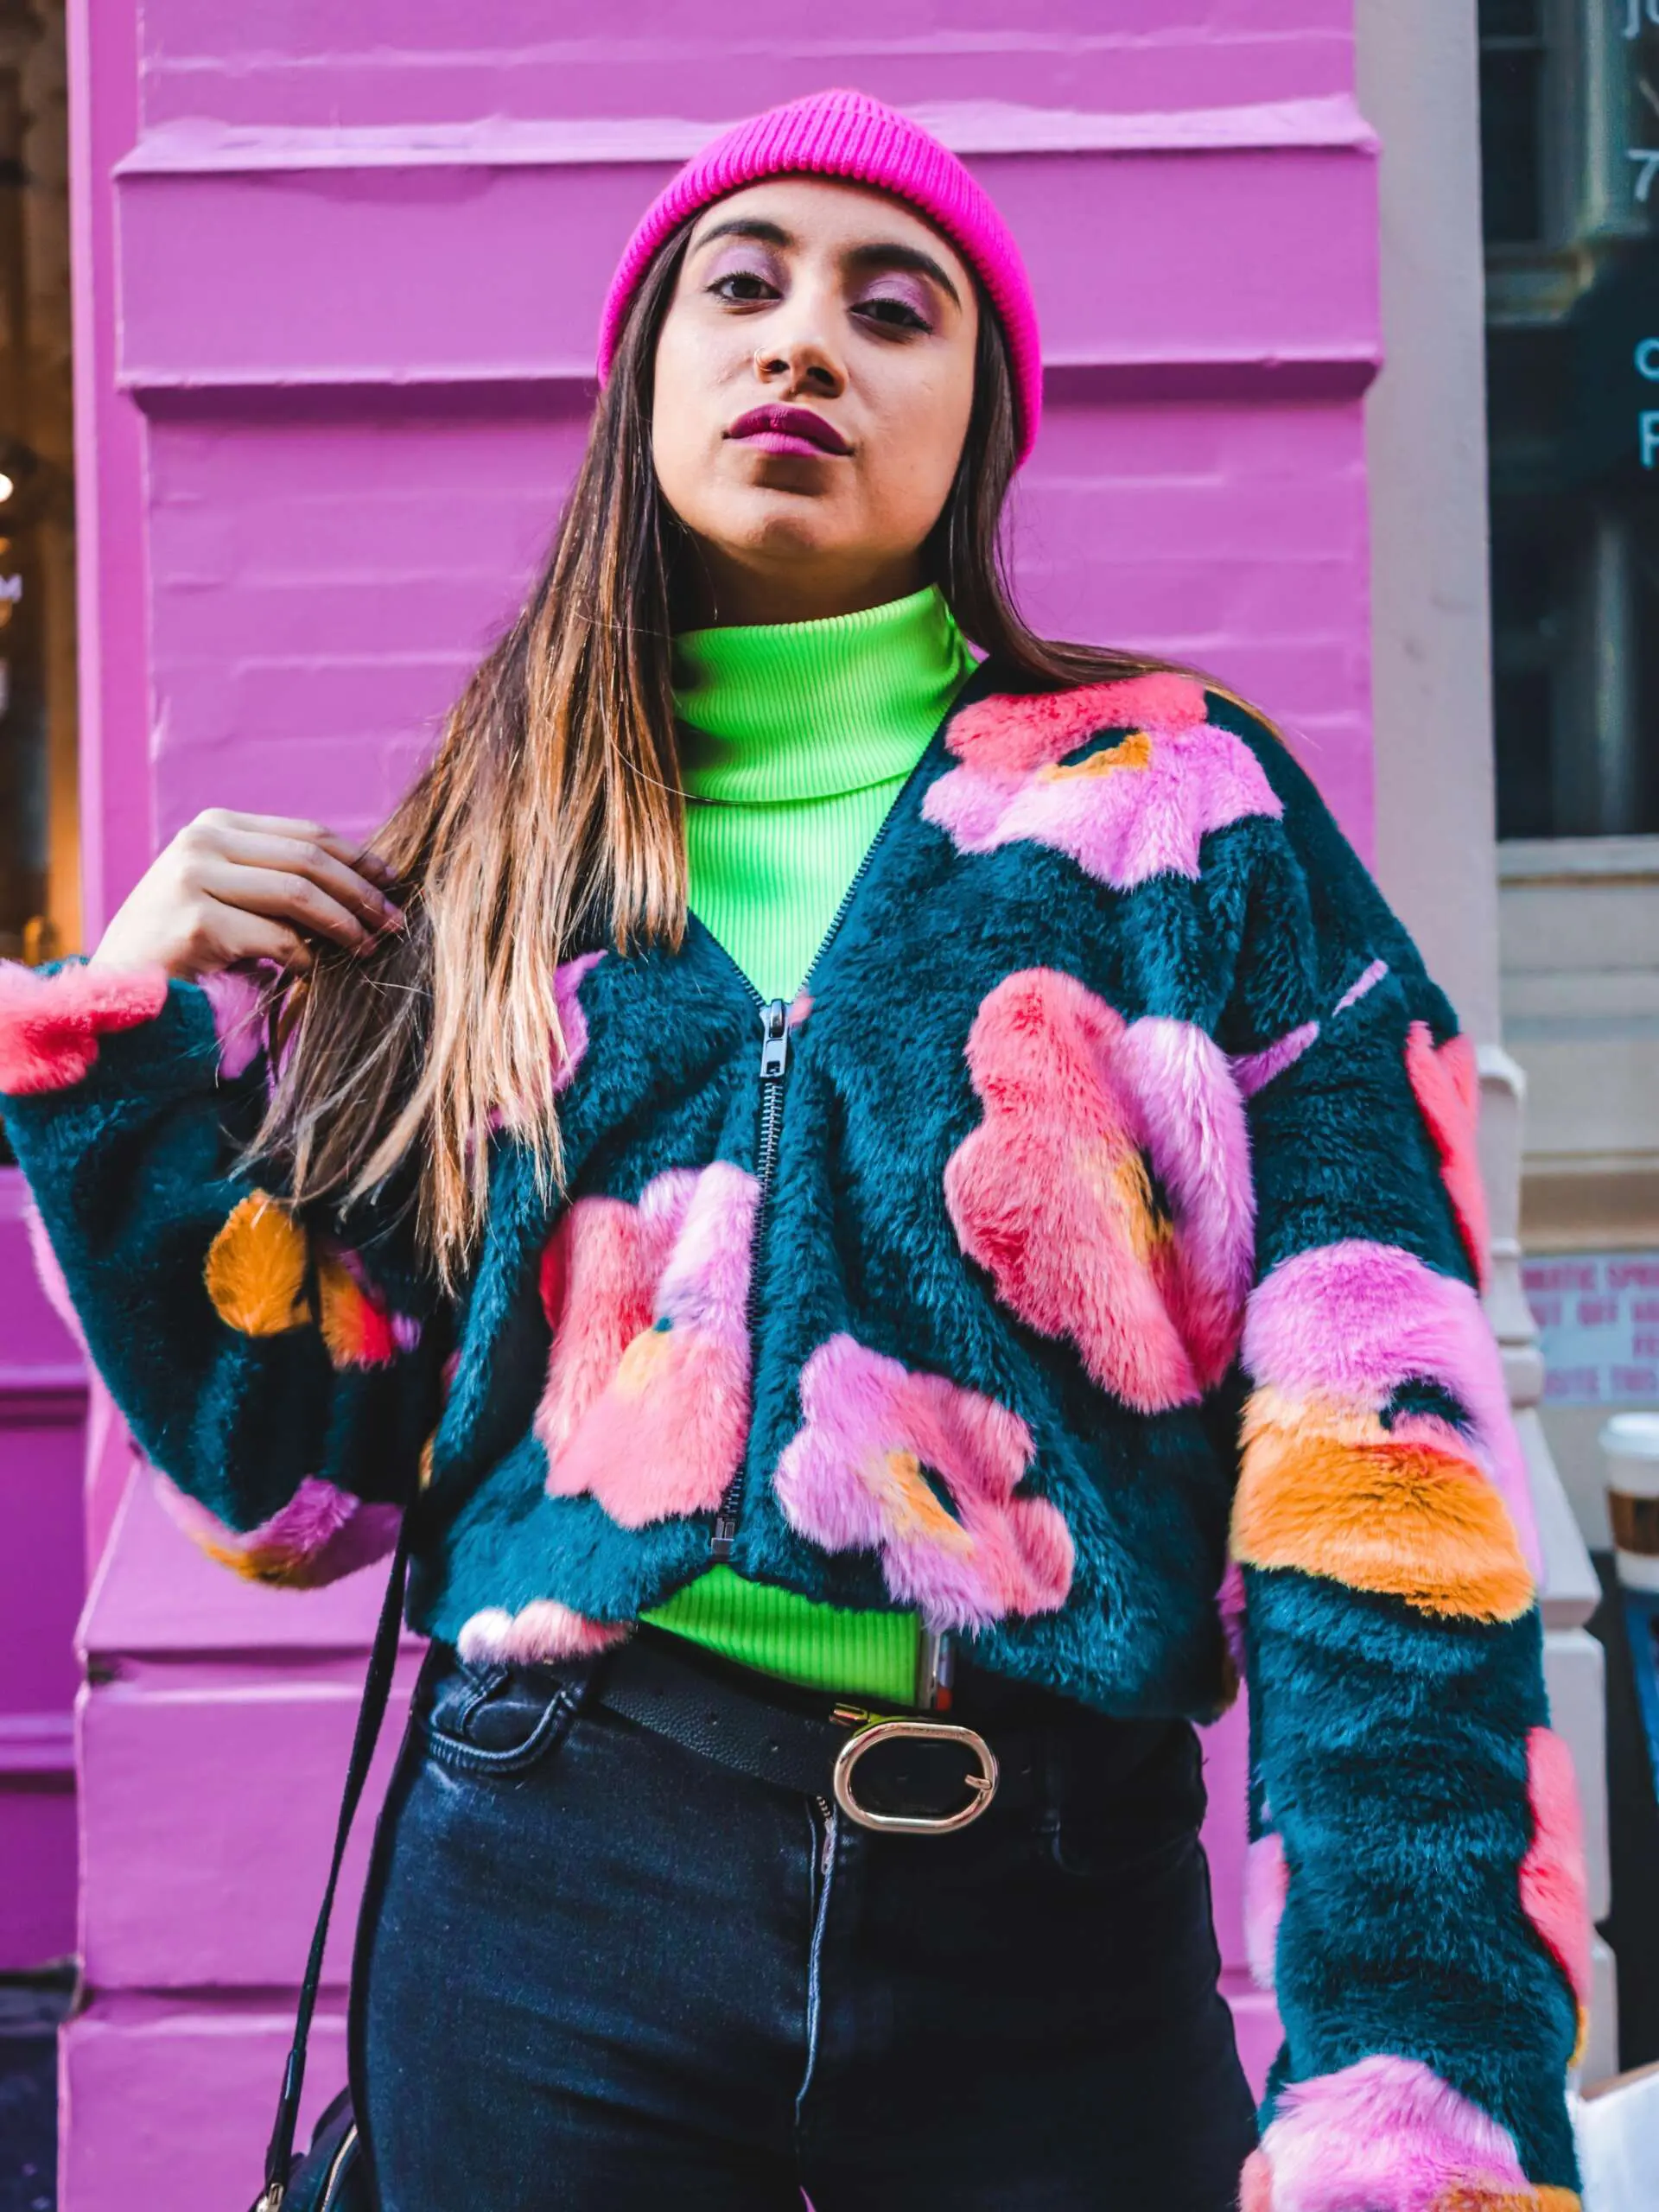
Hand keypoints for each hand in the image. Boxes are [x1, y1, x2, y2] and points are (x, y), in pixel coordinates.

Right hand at [86, 809, 405, 978]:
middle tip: (396, 923)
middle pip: (309, 859)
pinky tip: (320, 975)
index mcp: (216, 827)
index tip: (394, 883)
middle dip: (362, 892)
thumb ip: (279, 880)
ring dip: (345, 924)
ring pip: (298, 893)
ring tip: (370, 948)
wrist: (120, 992)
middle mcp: (201, 842)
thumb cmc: (187, 950)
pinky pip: (277, 939)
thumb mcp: (232, 898)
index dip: (358, 858)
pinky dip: (308, 960)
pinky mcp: (195, 921)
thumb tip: (367, 885)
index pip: (306, 834)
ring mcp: (193, 877)